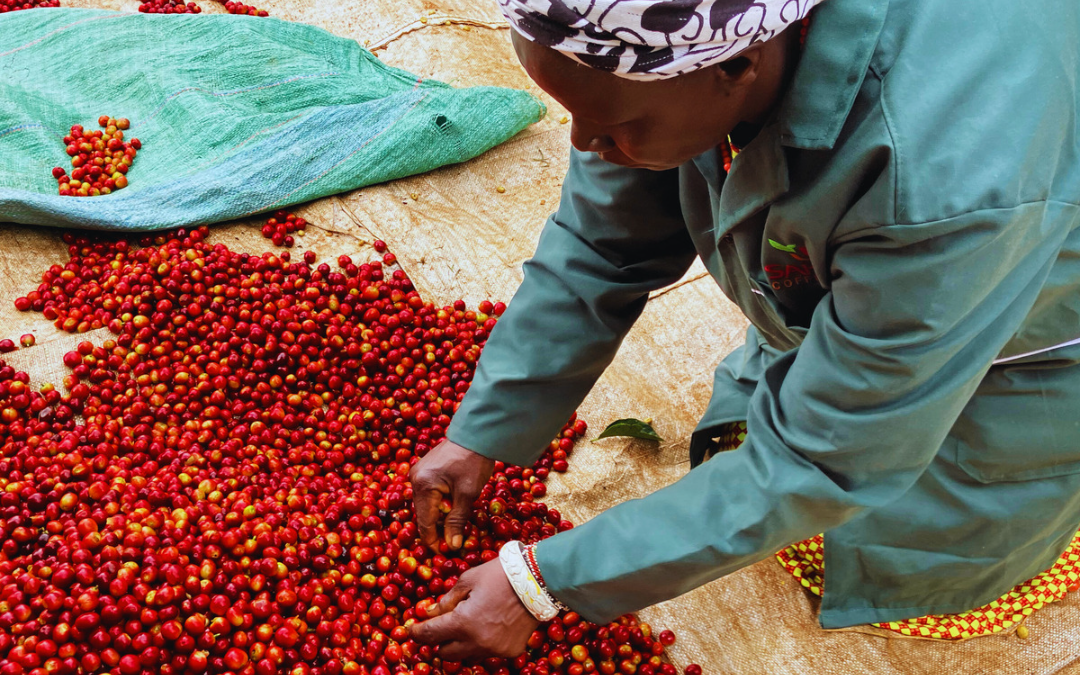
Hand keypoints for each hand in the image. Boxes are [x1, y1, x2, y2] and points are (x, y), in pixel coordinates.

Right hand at [410, 439, 494, 549]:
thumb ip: (457, 520)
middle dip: (435, 530)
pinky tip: (450, 512)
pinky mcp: (425, 470)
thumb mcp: (468, 494)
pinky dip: (438, 504)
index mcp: (423, 485)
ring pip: (426, 505)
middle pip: (423, 514)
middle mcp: (415, 479)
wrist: (477, 435)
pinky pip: (429, 494)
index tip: (443, 555)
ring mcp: (418, 473)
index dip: (433, 540)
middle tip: (450, 545)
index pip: (424, 522)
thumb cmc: (474, 462)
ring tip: (452, 531)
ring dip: (438, 517)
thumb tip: (452, 546)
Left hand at [410, 559, 539, 659]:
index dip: (417, 633)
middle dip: (440, 641)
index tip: (411, 630)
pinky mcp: (510, 651)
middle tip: (441, 627)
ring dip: (461, 644)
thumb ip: (447, 600)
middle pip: (446, 653)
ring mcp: (495, 650)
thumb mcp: (468, 580)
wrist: (539, 579)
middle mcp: (477, 642)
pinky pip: (488, 652)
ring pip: (467, 656)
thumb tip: (430, 612)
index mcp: (463, 622)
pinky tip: (489, 626)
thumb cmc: (500, 574)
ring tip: (467, 626)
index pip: (431, 635)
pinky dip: (483, 643)